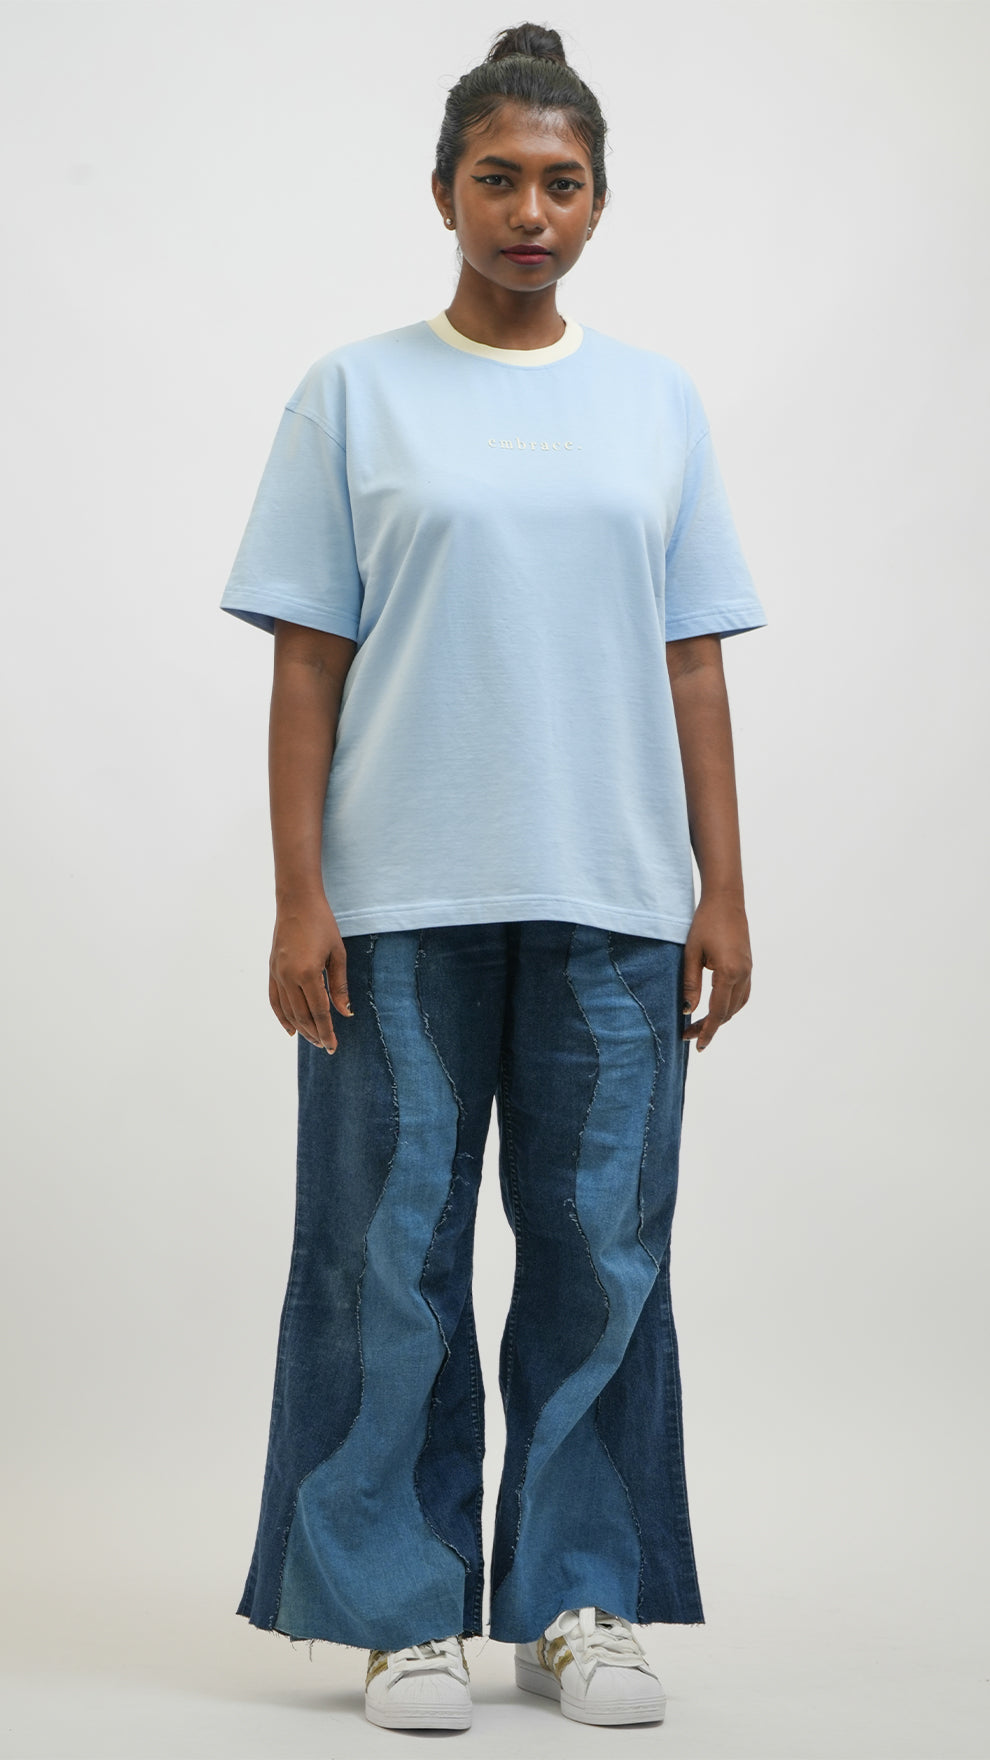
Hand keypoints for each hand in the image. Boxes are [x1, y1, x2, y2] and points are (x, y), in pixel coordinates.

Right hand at [269, 896, 353, 1053]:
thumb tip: (345, 1013)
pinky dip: (282, 1017)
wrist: (297, 902)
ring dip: (301, 1028)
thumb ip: (340, 986)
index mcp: (308, 972)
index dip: (327, 1030)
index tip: (333, 1046)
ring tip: (313, 1039)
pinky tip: (291, 1030)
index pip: (319, 1011)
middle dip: (315, 1033)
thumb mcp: (338, 954)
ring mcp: (277, 973)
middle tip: (326, 1045)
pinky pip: (274, 1000)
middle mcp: (288, 976)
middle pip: (302, 1015)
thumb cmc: (322, 924)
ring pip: (288, 1011)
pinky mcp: (272, 970)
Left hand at [682, 894, 752, 1051]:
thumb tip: (688, 1010)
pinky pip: (742, 993)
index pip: (718, 1012)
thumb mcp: (691, 953)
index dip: (707, 1031)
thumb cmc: (705, 923)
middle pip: (728, 1012)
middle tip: (688, 1035)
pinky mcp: (748, 965)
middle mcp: (743, 974)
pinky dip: (730, 1006)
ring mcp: (749, 970)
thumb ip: (690, 984)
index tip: (697, 1045)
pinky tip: (716, 1007)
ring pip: (738, 1005)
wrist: (725, 900)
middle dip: (710, 1027)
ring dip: (721, 1018)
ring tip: (700, 1025)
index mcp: (729, 972)